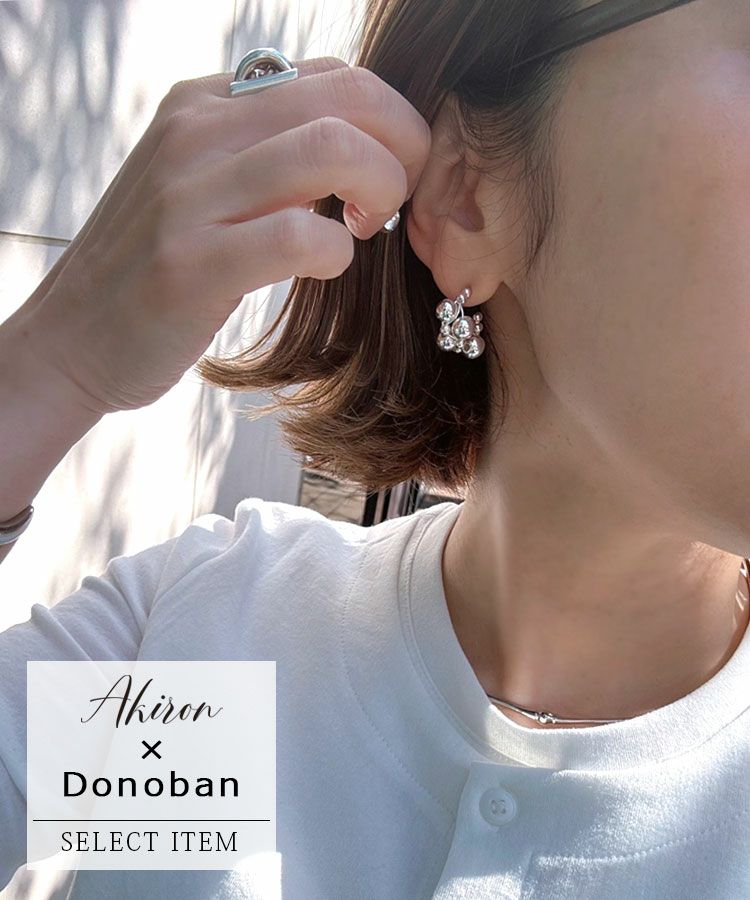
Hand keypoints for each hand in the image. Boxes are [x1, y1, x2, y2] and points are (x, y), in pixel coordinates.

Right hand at [23, 57, 431, 414]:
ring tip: (363, 228)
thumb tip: (355, 144)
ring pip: (329, 149)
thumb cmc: (155, 267)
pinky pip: (298, 234)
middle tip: (395, 201)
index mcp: (203, 105)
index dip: (389, 120)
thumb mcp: (202, 185)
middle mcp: (194, 133)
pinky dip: (335, 251)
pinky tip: (326, 267)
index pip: (331, 75)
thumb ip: (265, 154)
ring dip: (379, 191)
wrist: (72, 338)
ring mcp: (187, 196)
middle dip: (404, 147)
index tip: (392, 171)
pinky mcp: (190, 264)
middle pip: (346, 98)